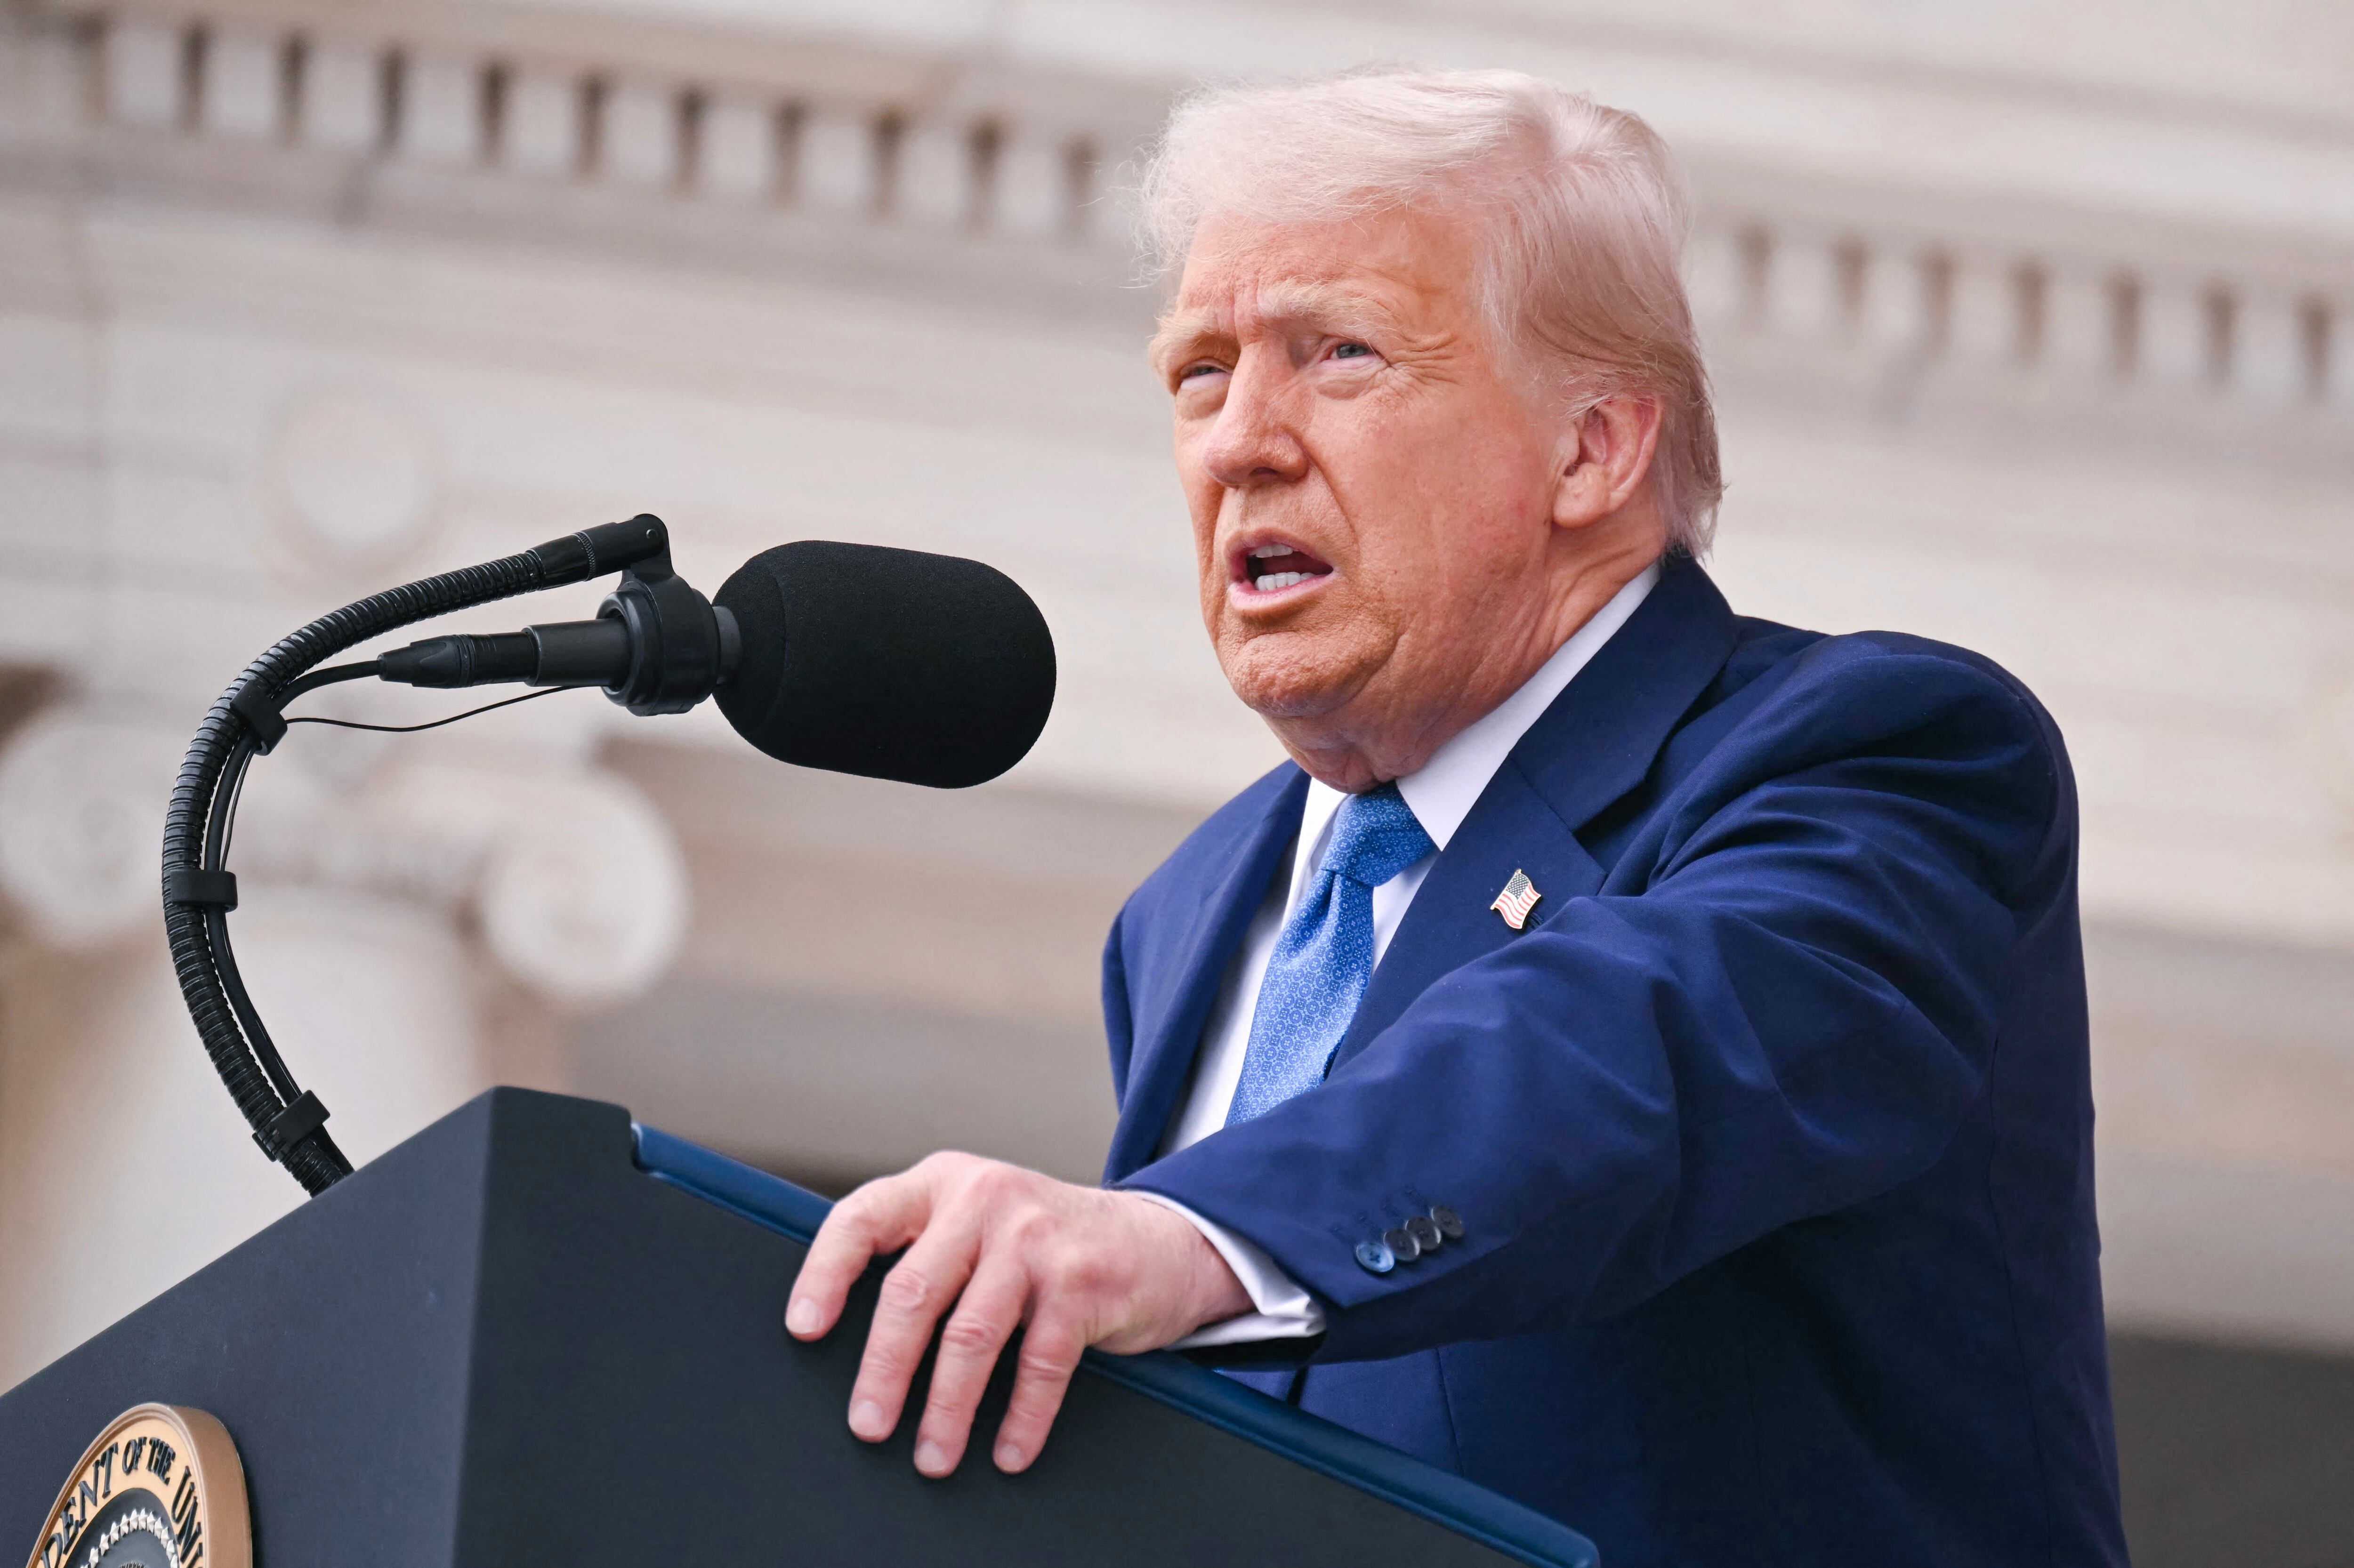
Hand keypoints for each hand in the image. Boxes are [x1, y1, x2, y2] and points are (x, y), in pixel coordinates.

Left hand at [785, 1152, 1251, 1477]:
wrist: (1157, 1240)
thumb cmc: (1045, 1243)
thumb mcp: (978, 1220)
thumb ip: (925, 1249)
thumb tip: (845, 1332)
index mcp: (944, 1183)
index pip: (863, 1218)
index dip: (825, 1273)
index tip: (802, 1328)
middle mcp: (985, 1199)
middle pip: (913, 1292)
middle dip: (883, 1369)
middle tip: (867, 1426)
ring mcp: (1036, 1239)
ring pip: (971, 1334)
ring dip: (946, 1408)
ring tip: (932, 1456)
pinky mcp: (1082, 1282)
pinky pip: (1040, 1364)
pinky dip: (1022, 1418)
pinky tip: (1009, 1451)